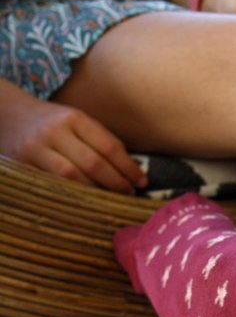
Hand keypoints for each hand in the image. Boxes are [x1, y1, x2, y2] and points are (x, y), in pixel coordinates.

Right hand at [0, 97, 145, 193]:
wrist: (6, 113)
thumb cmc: (51, 122)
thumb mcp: (75, 121)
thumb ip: (98, 141)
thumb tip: (130, 170)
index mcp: (74, 118)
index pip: (109, 146)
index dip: (129, 167)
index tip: (142, 181)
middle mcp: (55, 132)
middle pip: (94, 163)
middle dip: (116, 182)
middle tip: (129, 194)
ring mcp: (37, 149)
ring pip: (73, 177)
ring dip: (96, 192)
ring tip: (111, 200)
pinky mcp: (23, 165)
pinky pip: (52, 184)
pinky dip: (72, 195)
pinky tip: (86, 202)